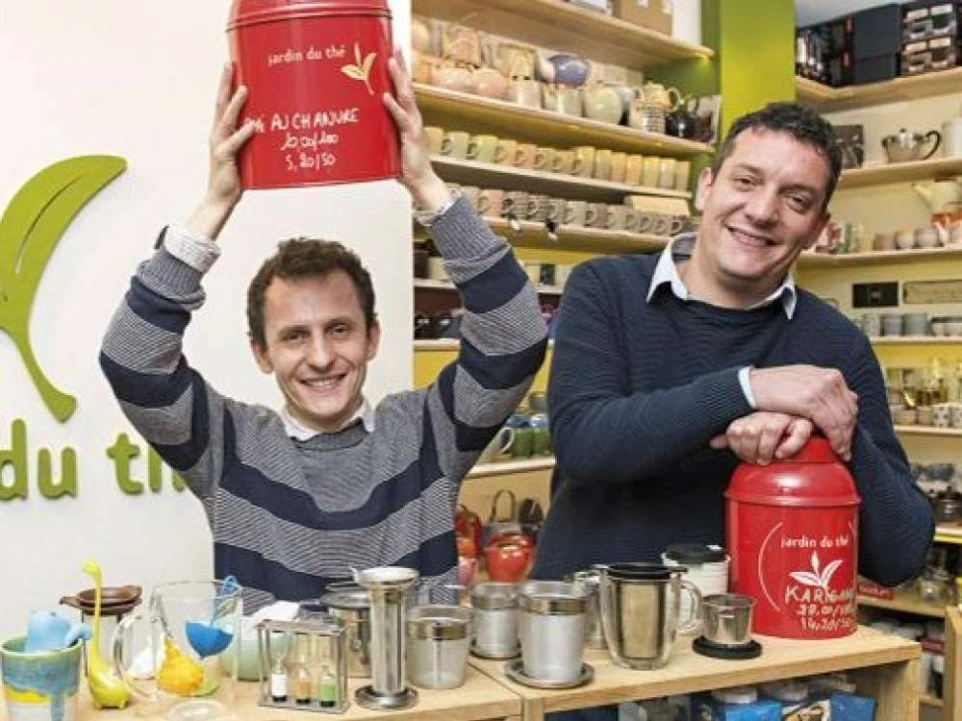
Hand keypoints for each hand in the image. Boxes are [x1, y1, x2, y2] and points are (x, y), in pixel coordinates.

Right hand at [185, 63, 256, 239]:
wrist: (221, 197)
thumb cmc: (236, 176)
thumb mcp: (247, 153)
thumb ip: (254, 139)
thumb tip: (270, 127)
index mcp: (222, 132)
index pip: (223, 103)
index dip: (226, 84)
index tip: (232, 65)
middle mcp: (217, 134)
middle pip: (220, 103)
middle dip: (225, 83)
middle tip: (229, 63)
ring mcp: (219, 145)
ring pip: (226, 119)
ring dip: (236, 103)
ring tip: (245, 88)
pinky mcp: (224, 158)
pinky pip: (234, 143)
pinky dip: (244, 133)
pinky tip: (254, 125)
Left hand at [382, 48, 448, 211]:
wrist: (420, 181)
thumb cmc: (405, 164)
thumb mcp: (389, 142)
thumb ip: (379, 130)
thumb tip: (359, 123)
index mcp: (407, 116)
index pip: (403, 88)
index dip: (400, 70)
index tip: (393, 51)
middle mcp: (413, 117)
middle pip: (406, 86)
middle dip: (401, 66)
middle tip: (395, 47)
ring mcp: (413, 125)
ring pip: (405, 97)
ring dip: (398, 79)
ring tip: (391, 62)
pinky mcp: (410, 137)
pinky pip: (401, 119)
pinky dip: (393, 107)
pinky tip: (385, 96)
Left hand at [710, 411, 813, 464]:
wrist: (801, 410)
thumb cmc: (772, 424)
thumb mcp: (750, 428)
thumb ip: (733, 436)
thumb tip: (713, 442)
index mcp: (751, 413)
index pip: (735, 432)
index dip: (737, 449)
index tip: (745, 457)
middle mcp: (766, 412)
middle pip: (750, 431)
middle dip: (751, 452)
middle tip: (757, 460)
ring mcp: (786, 416)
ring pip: (771, 429)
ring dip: (767, 450)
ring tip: (768, 458)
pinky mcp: (805, 422)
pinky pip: (799, 432)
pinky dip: (789, 446)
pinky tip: (782, 454)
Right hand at [749, 365, 857, 460]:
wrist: (751, 386)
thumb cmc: (773, 387)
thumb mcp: (803, 382)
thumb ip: (823, 389)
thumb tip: (850, 397)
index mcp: (829, 375)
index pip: (849, 402)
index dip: (850, 422)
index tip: (846, 436)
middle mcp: (828, 379)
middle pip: (849, 411)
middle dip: (849, 432)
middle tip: (845, 449)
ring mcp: (821, 388)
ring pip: (843, 419)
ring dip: (844, 439)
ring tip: (841, 452)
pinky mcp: (811, 400)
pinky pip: (831, 424)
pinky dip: (836, 438)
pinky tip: (835, 448)